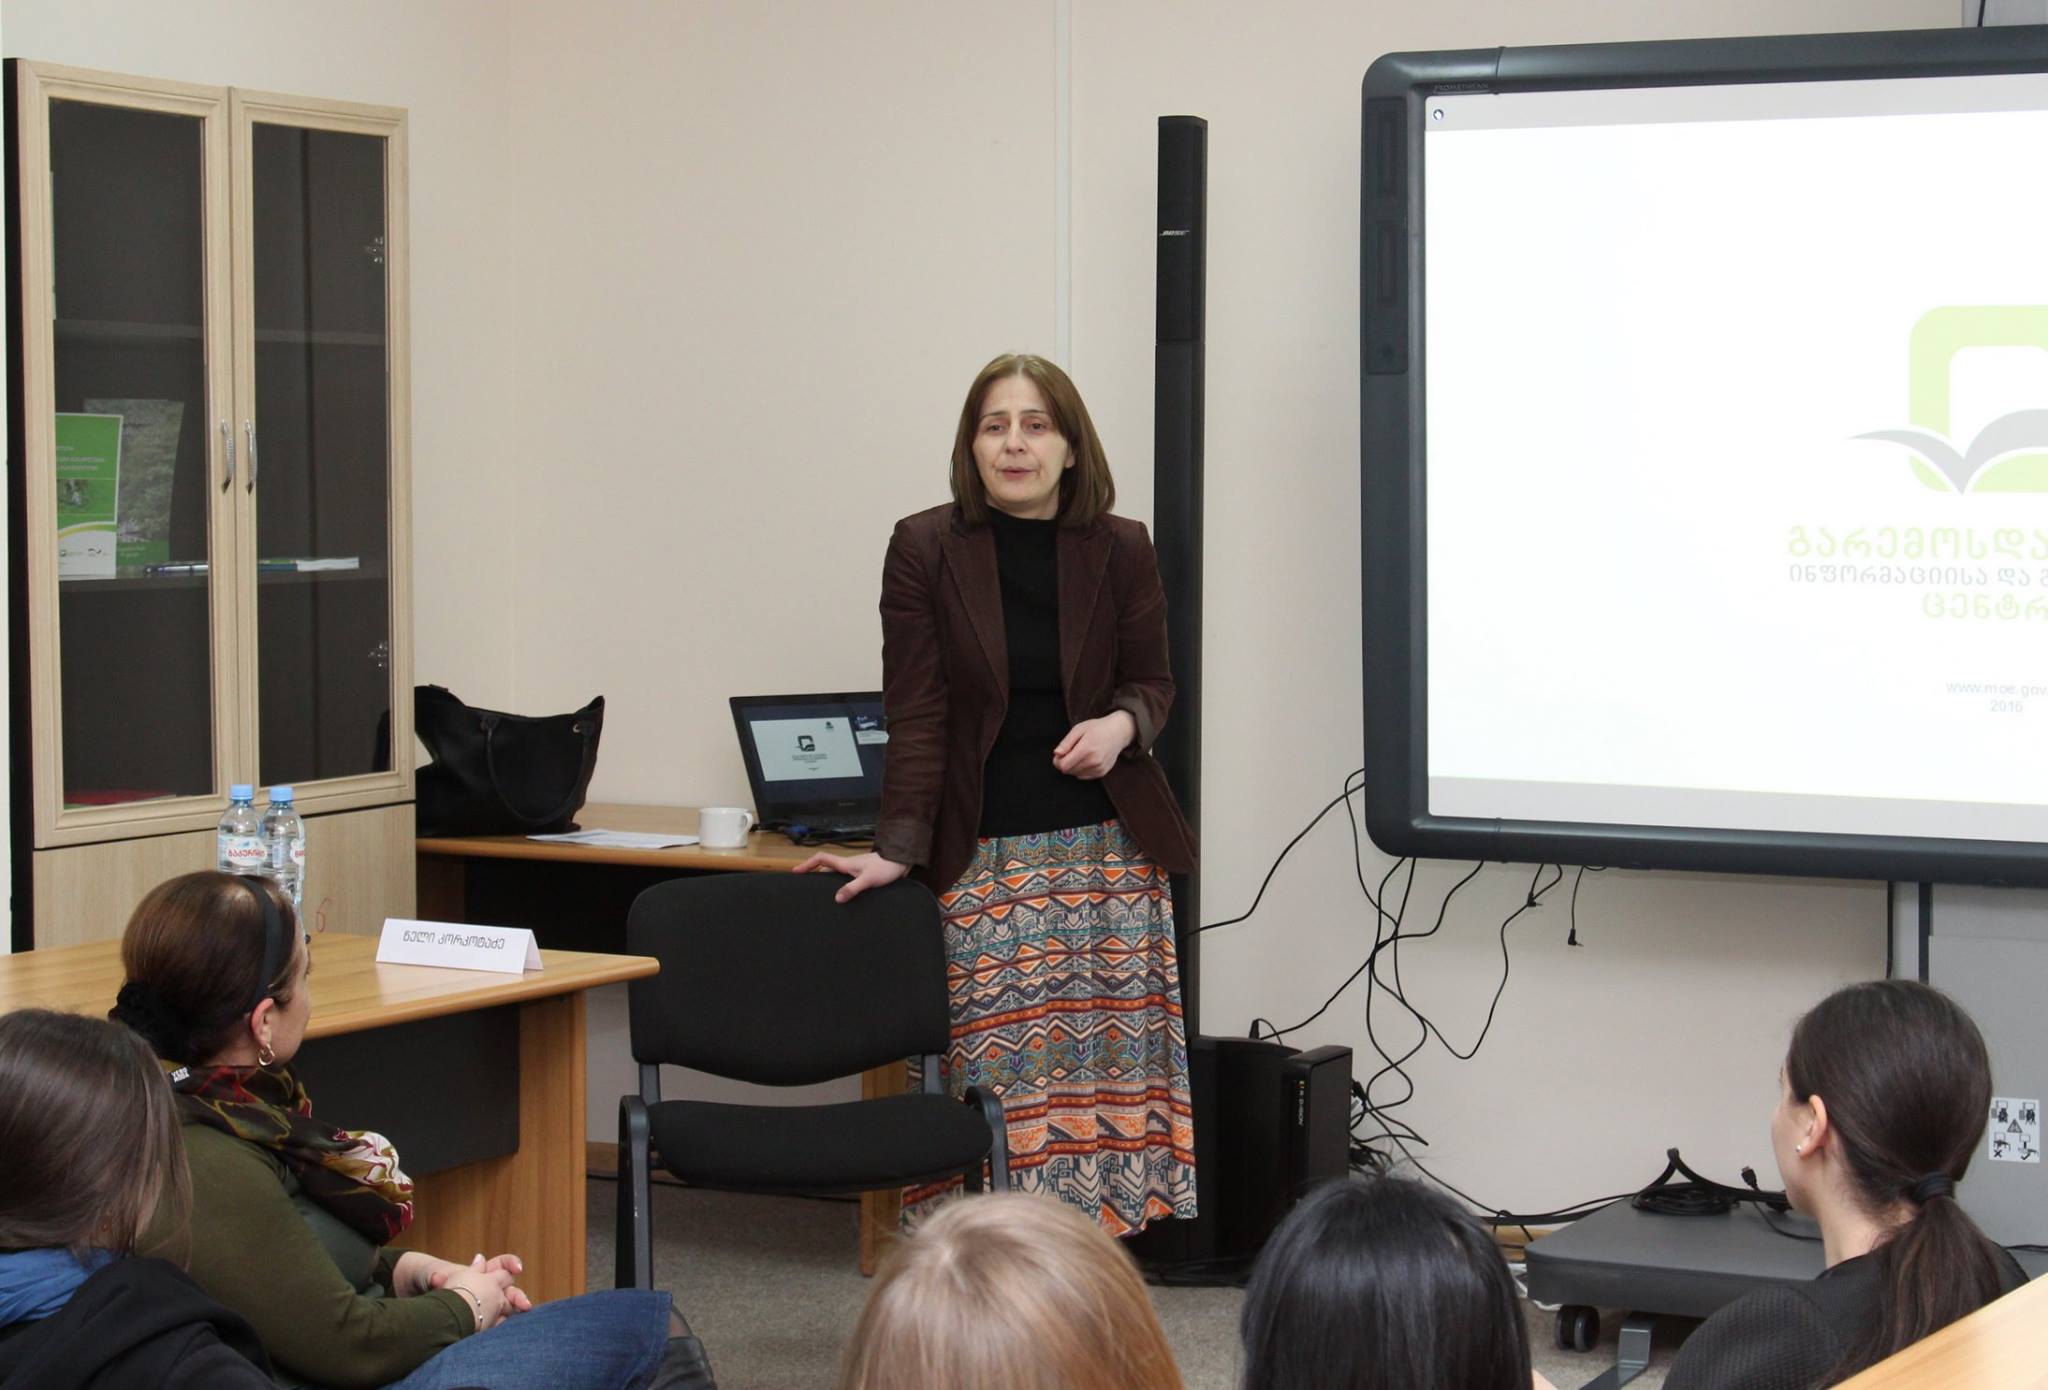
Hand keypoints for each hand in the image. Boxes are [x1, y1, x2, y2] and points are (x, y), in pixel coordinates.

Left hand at [398, 1251, 530, 1318]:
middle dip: (518, 1297)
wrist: (412, 1292)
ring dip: (511, 1316)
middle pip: (508, 1291)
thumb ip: (438, 1275)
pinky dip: (496, 1330)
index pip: (502, 1266)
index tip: (517, 1270)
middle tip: (524, 1305)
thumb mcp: (432, 1272)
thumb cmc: (424, 1276)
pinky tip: (498, 1335)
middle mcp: (483, 1290)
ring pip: (503, 1311)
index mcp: (478, 1273)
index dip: (511, 1265)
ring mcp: (480, 1308)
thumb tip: (436, 1278)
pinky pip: (490, 1327)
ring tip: (518, 1324)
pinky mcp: (473, 1325)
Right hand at [792, 850, 910, 902]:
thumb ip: (853, 888)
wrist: (902, 862)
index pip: (821, 859)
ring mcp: (855, 871)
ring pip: (836, 876)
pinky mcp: (864, 877)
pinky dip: (841, 888)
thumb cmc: (886, 867)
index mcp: (846, 864)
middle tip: (804, 887)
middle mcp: (848, 866)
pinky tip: (843, 899)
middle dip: (814, 875)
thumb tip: (837, 898)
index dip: (807, 864)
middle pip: (826, 869)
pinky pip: (847, 882)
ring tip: (820, 896)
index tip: (796, 871)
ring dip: (828, 883)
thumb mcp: (868, 879)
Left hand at [1052, 710, 1136, 779]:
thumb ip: (1066, 743)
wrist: (1118, 732)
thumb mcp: (1078, 729)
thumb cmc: (1097, 728)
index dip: (1058, 761)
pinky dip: (1082, 769)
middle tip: (1072, 750)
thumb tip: (1056, 754)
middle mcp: (1094, 761)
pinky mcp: (1102, 772)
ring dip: (1074, 766)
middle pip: (1068, 771)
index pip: (1064, 766)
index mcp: (1086, 749)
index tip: (1061, 753)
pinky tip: (1087, 758)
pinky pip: (1084, 776)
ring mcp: (1099, 768)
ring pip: (1075, 774)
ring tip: (1081, 753)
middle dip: (1065, 762)